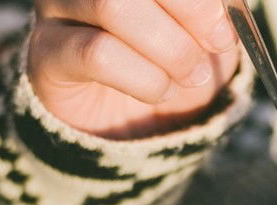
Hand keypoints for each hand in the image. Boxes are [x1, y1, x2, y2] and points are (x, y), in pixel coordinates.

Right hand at [30, 0, 239, 138]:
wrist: (132, 122)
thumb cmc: (171, 61)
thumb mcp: (205, 29)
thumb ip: (215, 6)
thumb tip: (229, 3)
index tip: (228, 23)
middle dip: (192, 9)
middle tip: (218, 44)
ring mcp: (59, 5)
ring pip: (113, 6)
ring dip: (170, 48)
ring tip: (191, 74)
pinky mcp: (47, 50)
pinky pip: (96, 53)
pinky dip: (144, 78)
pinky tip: (162, 90)